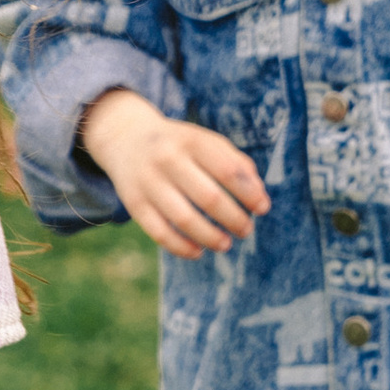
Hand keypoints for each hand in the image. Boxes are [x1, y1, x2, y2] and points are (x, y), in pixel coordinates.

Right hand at [79, 85, 271, 258]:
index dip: (250, 193)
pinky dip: (181, 247)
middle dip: (234, 219)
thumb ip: (235, 162)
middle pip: (209, 197)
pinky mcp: (134, 202)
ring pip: (185, 219)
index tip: (263, 208)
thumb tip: (259, 197)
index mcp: (192, 140)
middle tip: (246, 230)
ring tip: (226, 244)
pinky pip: (160, 232)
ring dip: (211, 237)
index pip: (228, 170)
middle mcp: (168, 159)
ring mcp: (149, 181)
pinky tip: (198, 251)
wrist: (126, 138)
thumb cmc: (180, 145)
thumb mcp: (206, 140)